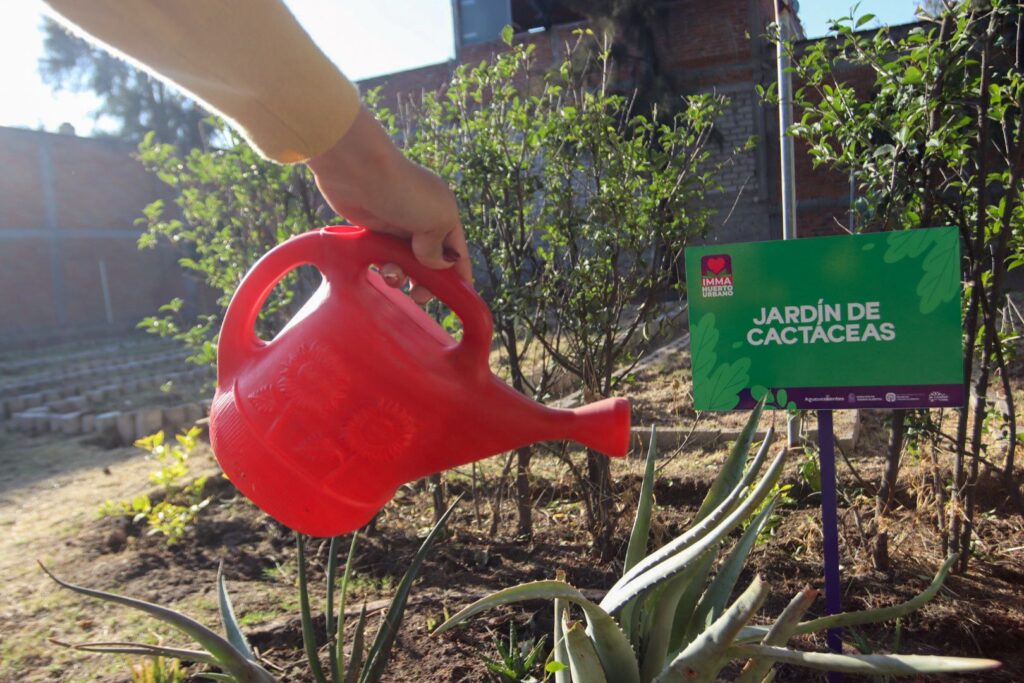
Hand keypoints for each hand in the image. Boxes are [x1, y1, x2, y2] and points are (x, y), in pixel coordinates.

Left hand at [306, 106, 471, 303]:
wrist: (359, 171)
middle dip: (426, 281)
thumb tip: (435, 265)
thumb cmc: (404, 191)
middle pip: (430, 262)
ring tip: (391, 275)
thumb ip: (438, 250)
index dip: (459, 276)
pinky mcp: (373, 230)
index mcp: (444, 215)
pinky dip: (382, 266)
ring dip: (400, 275)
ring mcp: (397, 226)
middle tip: (418, 295)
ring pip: (405, 263)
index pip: (457, 252)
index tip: (458, 299)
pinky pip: (382, 257)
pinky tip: (377, 267)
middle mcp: (423, 221)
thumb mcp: (436, 220)